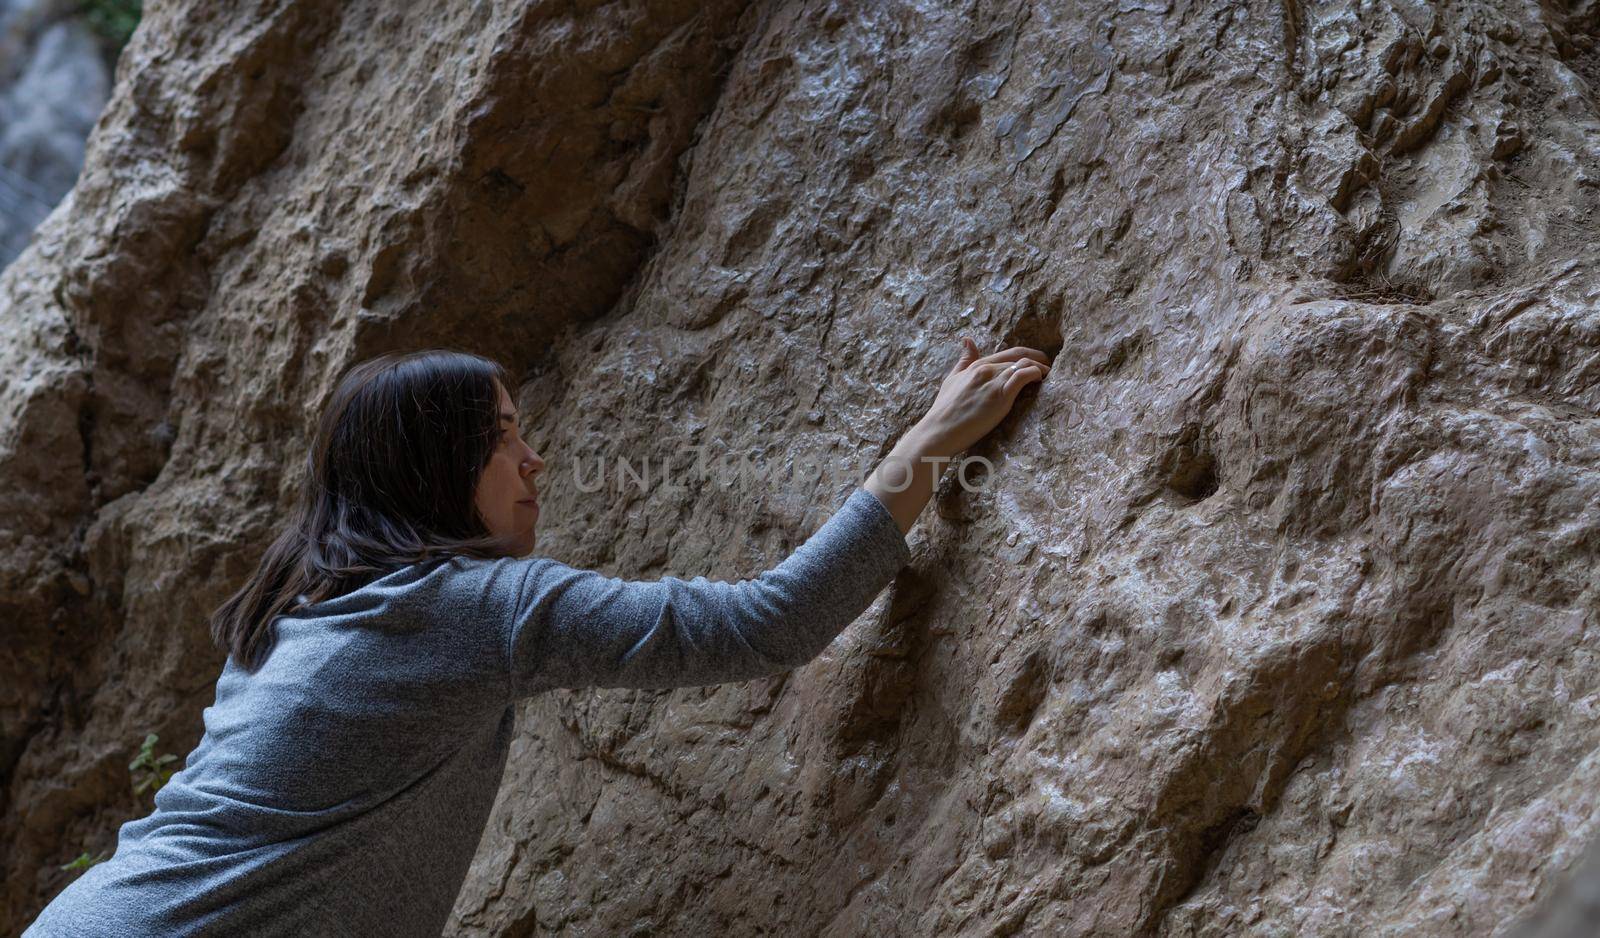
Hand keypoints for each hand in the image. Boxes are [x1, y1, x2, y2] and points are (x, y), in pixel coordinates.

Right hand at [914, 337, 1050, 455]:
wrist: (939, 431)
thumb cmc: (944, 410)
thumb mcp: (952, 379)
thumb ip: (964, 361)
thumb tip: (967, 340)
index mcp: (977, 365)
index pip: (1009, 352)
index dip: (1027, 355)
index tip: (1037, 361)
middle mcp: (986, 369)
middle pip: (1019, 356)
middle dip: (1038, 359)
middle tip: (1048, 367)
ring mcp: (993, 381)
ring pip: (1024, 364)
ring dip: (1040, 367)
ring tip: (1048, 376)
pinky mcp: (1000, 396)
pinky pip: (1023, 376)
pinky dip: (1035, 374)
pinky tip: (1040, 380)